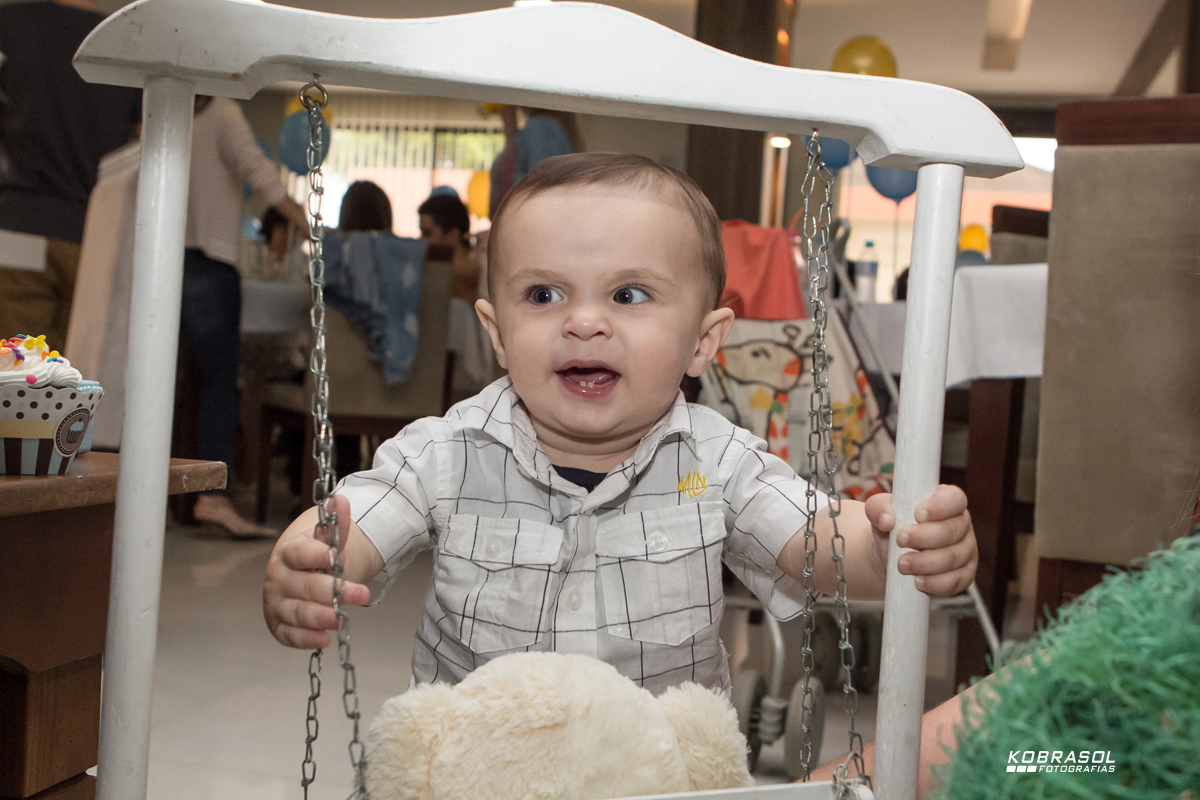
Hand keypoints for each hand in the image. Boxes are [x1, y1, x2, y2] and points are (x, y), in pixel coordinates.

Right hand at [263, 495, 370, 648]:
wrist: (295, 576)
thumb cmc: (312, 560)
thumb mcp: (325, 542)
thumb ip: (335, 525)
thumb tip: (341, 500)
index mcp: (289, 554)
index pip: (299, 553)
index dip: (316, 554)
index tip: (336, 555)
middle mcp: (279, 579)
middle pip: (304, 586)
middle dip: (332, 591)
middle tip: (361, 594)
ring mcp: (277, 604)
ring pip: (297, 612)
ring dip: (320, 617)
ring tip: (342, 619)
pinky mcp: (280, 626)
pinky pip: (289, 635)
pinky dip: (305, 639)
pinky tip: (324, 639)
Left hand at [864, 485, 976, 596]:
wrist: (891, 556)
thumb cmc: (892, 527)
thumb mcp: (880, 511)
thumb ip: (878, 507)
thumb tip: (886, 519)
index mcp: (947, 501)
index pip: (954, 498)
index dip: (940, 506)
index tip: (918, 514)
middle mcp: (961, 525)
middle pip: (953, 531)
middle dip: (925, 537)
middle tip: (901, 540)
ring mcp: (966, 551)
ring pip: (953, 558)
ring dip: (926, 563)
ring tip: (902, 564)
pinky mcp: (964, 575)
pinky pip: (956, 582)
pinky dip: (936, 583)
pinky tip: (918, 582)